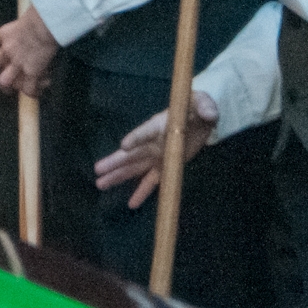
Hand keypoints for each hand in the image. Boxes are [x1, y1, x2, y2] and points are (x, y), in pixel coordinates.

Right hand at [0, 5, 58, 96]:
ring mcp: (8, 49)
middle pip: (3, 81)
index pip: (28, 89)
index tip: (36, 87)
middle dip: (7, 84)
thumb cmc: (55, 39)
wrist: (46, 23)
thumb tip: (44, 72)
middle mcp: (17, 63)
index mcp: (32, 71)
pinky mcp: (3, 34)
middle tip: (12, 82)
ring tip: (2, 61)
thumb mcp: (55, 60)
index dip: (32, 91)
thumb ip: (46, 69)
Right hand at [94, 90, 217, 207]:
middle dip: (115, 162)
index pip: (146, 132)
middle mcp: (153, 142)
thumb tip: (209, 114)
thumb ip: (205, 107)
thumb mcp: (202, 103)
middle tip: (98, 170)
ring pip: (135, 169)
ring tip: (100, 184)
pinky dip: (142, 192)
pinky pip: (152, 181)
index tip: (124, 146)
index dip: (136, 138)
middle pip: (132, 154)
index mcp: (160, 125)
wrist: (199, 118)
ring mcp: (157, 156)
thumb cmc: (195, 107)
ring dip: (119, 177)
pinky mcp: (166, 166)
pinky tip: (131, 204)